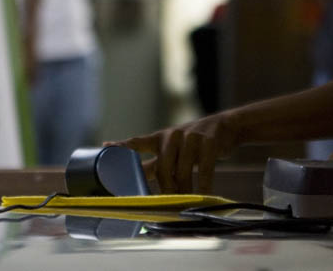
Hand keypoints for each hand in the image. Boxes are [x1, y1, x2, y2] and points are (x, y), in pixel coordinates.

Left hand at [104, 112, 240, 193]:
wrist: (225, 127)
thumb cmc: (192, 144)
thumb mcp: (171, 150)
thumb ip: (153, 165)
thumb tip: (132, 184)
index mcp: (159, 139)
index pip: (137, 142)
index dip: (122, 145)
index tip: (106, 146)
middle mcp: (172, 136)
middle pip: (162, 168)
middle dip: (165, 189)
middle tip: (167, 205)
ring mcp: (190, 138)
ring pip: (182, 171)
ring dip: (184, 191)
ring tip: (185, 204)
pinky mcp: (209, 142)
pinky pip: (205, 169)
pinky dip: (205, 186)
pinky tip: (205, 196)